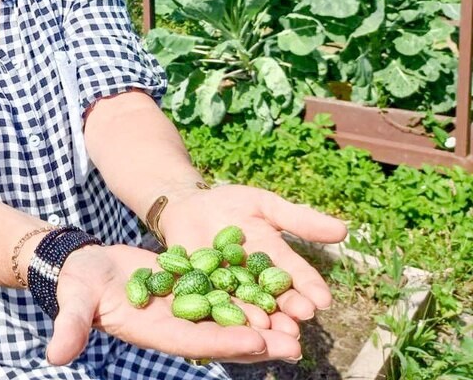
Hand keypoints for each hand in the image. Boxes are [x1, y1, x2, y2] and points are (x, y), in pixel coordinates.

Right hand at [47, 243, 308, 365]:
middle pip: (222, 334)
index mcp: (152, 332)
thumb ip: (70, 326)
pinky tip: (278, 287)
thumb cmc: (76, 284)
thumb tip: (55, 355)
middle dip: (259, 339)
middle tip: (296, 341)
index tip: (257, 341)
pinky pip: (224, 290)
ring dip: (264, 318)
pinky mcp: (189, 286)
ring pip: (231, 315)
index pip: (194, 341)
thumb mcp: (74, 302)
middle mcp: (175, 324)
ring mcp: (185, 307)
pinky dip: (250, 291)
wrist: (84, 266)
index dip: (225, 342)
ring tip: (300, 320)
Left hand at [158, 184, 348, 323]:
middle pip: (276, 300)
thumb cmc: (230, 204)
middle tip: (300, 321)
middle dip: (289, 311)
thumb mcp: (265, 205)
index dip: (310, 289)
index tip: (323, 301)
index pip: (297, 278)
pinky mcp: (201, 293)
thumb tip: (343, 231)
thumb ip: (298, 220)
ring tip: (271, 328)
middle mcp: (256, 282)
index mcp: (276, 262)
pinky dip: (223, 313)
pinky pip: (213, 305)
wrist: (188, 205)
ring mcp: (229, 289)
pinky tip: (233, 323)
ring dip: (261, 321)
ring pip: (248, 309)